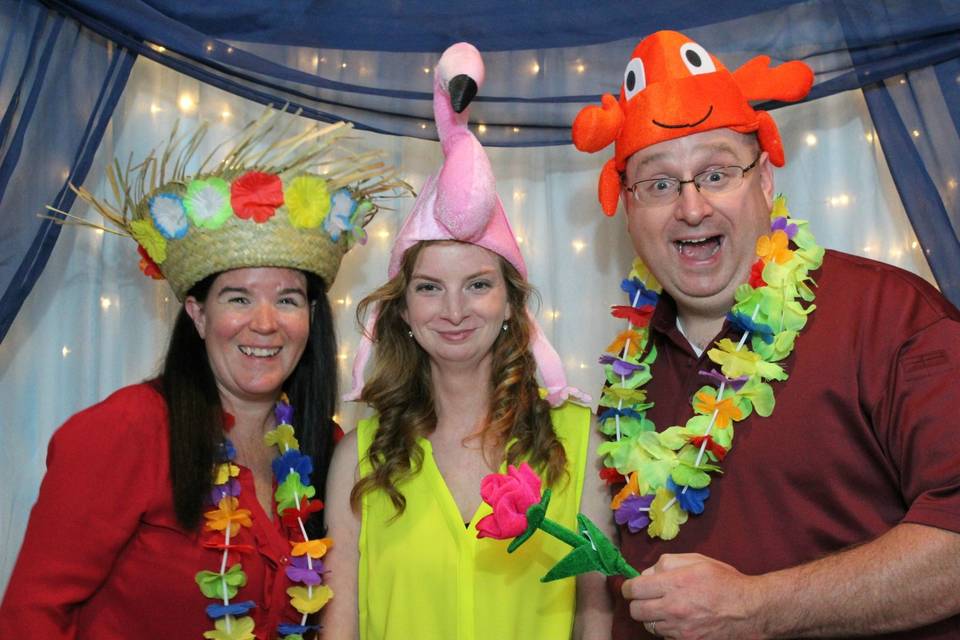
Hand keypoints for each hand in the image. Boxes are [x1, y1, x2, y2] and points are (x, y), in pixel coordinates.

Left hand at [621, 553, 764, 638]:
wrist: (750, 611)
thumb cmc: (725, 582)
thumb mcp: (697, 560)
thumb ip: (667, 563)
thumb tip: (647, 573)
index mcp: (674, 583)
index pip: (633, 590)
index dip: (628, 588)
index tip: (631, 587)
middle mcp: (673, 608)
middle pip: (635, 611)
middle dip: (638, 603)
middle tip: (648, 598)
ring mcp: (679, 630)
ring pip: (649, 626)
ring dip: (653, 617)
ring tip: (667, 609)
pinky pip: (665, 637)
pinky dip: (667, 630)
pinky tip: (679, 621)